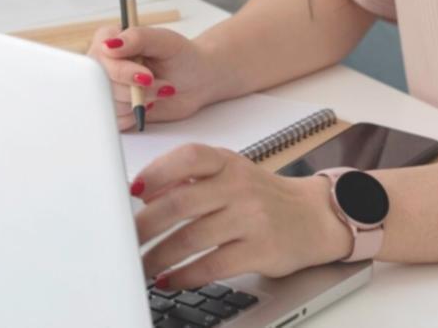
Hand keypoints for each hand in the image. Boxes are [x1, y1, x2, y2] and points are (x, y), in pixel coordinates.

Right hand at [87, 25, 222, 131]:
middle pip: (103, 83)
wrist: (196, 80)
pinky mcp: (115, 107)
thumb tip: (110, 45)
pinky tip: (149, 105)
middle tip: (160, 84)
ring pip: (109, 103)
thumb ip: (138, 38)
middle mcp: (106, 63)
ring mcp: (109, 85)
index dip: (122, 71)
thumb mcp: (165, 41)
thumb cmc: (182, 56)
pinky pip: (115, 119)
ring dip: (139, 102)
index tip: (147, 76)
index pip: (101, 57)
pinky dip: (134, 116)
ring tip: (159, 92)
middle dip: (136, 89)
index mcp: (111, 39)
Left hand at [133, 144, 352, 288]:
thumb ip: (190, 179)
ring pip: (191, 238)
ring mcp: (252, 218)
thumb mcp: (230, 175)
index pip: (188, 157)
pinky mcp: (261, 250)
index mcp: (227, 163)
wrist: (314, 217)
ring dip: (159, 257)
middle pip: (180, 202)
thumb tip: (145, 195)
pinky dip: (185, 276)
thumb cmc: (261, 196)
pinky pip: (212, 265)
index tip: (131, 192)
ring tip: (142, 267)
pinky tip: (171, 280)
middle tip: (123, 240)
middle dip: (144, 225)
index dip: (155, 172)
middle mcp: (239, 186)